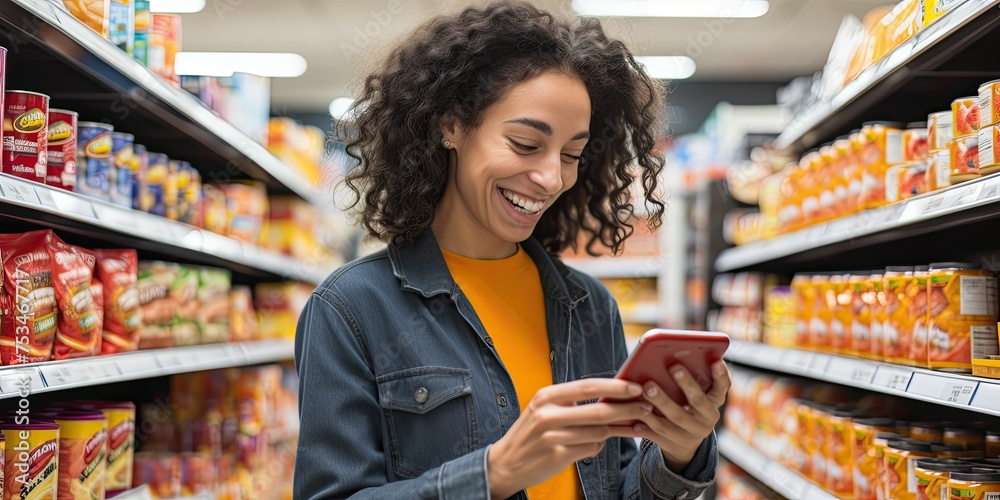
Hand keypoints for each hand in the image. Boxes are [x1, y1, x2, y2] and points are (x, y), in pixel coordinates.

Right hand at [487, 379, 651, 498]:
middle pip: (598, 410)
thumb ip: (572, 402)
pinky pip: (591, 448)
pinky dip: (598, 445)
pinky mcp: (558, 455)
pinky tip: (594, 444)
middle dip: (627, 408)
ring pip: (598, 432)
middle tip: (645, 407)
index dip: (615, 386)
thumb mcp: (544, 409)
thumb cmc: (531, 433)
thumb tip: (610, 395)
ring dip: (615, 430)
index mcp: (546, 396)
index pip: (588, 386)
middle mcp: (548, 413)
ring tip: (625, 427)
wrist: (505, 462)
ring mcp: (553, 436)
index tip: (636, 386)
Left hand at [630, 360, 730, 471]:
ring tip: (646, 389)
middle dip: (686, 384)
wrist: (685, 443)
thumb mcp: (698, 394)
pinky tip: (635, 418)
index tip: (716, 361)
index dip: (721, 375)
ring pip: (675, 418)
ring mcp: (691, 434)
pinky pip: (658, 435)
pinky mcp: (674, 445)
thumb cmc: (688, 406)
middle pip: (697, 401)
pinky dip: (646, 426)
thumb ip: (695, 378)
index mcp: (714, 402)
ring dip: (660, 403)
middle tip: (673, 367)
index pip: (722, 388)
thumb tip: (680, 351)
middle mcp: (707, 419)